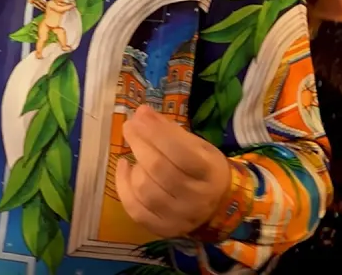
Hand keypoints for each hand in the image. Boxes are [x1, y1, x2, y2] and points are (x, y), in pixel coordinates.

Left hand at [114, 105, 230, 237]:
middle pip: (159, 169)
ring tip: (136, 154)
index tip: (139, 117)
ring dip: (135, 166)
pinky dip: (123, 187)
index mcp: (210, 173)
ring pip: (145, 189)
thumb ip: (168, 129)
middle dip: (139, 143)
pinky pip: (135, 209)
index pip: (180, 152)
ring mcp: (180, 217)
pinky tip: (125, 169)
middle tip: (130, 127)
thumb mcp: (195, 144)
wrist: (218, 205)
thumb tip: (141, 113)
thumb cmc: (203, 168)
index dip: (156, 133)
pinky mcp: (164, 229)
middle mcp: (197, 198)